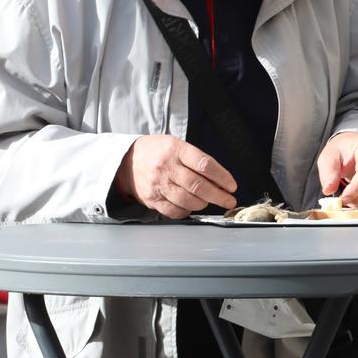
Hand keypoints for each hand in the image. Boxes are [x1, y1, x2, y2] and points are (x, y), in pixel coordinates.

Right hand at [113, 135, 237, 218]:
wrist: (126, 161)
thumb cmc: (157, 152)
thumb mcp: (176, 145)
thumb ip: (196, 160)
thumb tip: (219, 180)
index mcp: (175, 149)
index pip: (205, 164)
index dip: (222, 177)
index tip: (231, 186)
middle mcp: (166, 167)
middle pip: (198, 185)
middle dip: (218, 196)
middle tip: (228, 200)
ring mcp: (158, 184)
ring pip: (188, 200)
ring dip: (203, 204)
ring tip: (208, 201)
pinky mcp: (151, 199)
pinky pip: (174, 211)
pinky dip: (186, 212)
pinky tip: (191, 207)